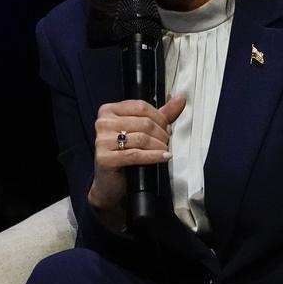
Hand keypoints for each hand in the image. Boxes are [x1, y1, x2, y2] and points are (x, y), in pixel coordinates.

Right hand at [88, 95, 185, 229]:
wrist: (110, 184)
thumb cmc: (124, 154)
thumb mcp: (142, 130)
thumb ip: (161, 114)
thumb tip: (181, 98)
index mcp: (108, 110)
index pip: (141, 107)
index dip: (159, 118)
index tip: (167, 127)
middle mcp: (102, 123)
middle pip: (143, 122)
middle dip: (161, 133)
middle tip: (167, 141)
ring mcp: (101, 141)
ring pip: (141, 138)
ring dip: (159, 145)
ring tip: (165, 150)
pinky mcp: (104, 158)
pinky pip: (136, 155)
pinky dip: (153, 156)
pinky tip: (163, 157)